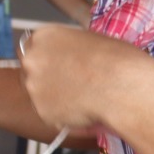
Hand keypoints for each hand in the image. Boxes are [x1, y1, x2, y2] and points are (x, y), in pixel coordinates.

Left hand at [18, 23, 152, 133]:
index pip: (30, 47)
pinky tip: (85, 111)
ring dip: (55, 98)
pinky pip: (51, 116)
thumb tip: (72, 57)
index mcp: (44, 36)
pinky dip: (65, 117)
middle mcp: (32, 59)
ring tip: (83, 99)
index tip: (55, 67)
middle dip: (46, 79)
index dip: (45, 59)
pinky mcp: (42, 112)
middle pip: (29, 71)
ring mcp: (34, 87)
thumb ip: (70, 48)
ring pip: (39, 95)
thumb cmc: (117, 60)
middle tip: (69, 86)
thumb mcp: (91, 40)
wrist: (124, 86)